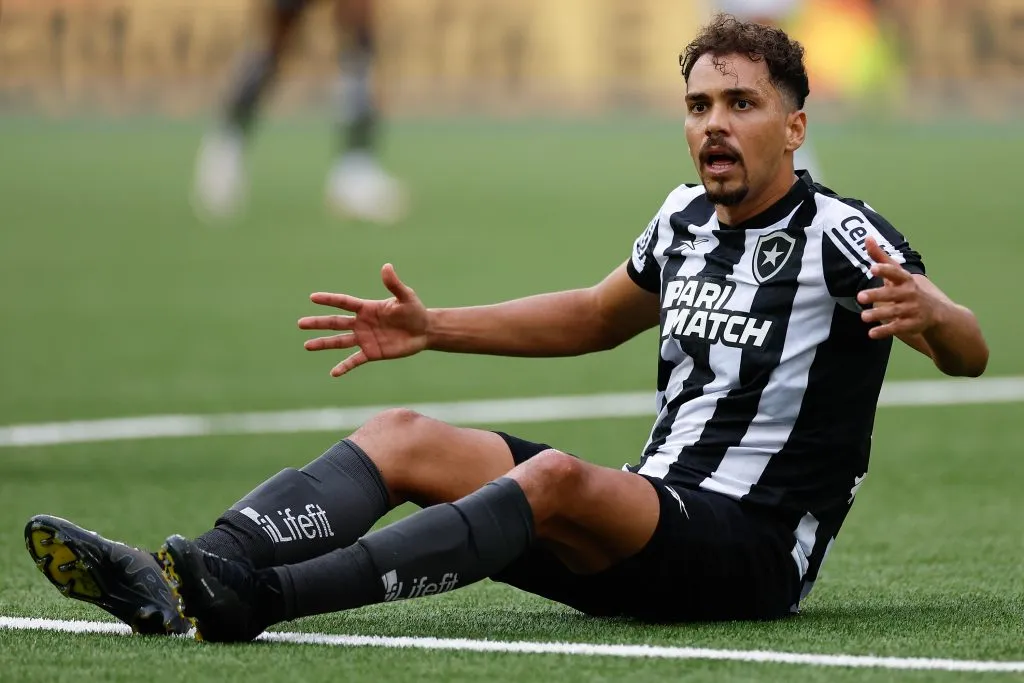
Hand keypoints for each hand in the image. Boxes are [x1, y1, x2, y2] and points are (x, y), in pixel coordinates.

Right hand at [298, 264, 428, 376]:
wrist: (424, 331)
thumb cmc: (414, 311)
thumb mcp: (405, 297)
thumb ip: (394, 284)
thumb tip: (386, 266)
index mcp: (367, 308)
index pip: (344, 302)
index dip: (329, 300)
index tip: (312, 297)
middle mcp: (361, 323)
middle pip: (336, 322)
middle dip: (318, 323)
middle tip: (300, 323)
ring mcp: (365, 338)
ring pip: (340, 341)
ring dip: (323, 343)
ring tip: (307, 345)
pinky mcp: (371, 353)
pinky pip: (354, 360)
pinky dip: (344, 366)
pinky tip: (333, 373)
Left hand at [856, 237, 939, 339]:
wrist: (935, 312)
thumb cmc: (907, 289)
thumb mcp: (896, 273)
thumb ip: (880, 257)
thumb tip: (867, 237)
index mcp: (905, 280)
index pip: (896, 273)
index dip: (885, 270)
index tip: (873, 268)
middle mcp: (910, 294)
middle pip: (892, 294)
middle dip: (877, 295)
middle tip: (859, 296)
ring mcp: (913, 310)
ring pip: (895, 312)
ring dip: (879, 314)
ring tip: (863, 317)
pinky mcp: (912, 324)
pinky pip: (898, 328)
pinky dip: (885, 331)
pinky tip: (871, 334)